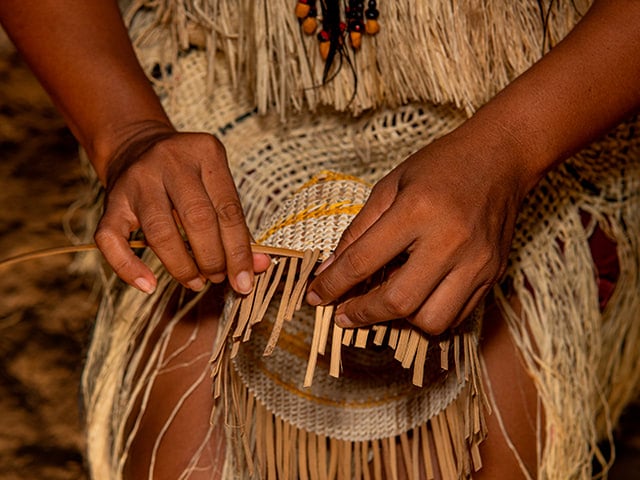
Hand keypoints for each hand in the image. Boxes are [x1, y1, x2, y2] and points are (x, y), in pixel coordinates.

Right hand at [94, 125, 269, 294]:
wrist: (137, 146)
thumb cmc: (188, 176)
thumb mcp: (216, 186)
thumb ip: (237, 225)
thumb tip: (260, 267)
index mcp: (205, 152)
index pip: (228, 209)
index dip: (239, 251)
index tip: (245, 281)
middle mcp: (170, 161)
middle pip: (198, 219)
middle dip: (213, 259)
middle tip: (218, 278)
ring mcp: (137, 180)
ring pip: (160, 232)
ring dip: (182, 267)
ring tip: (196, 281)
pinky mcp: (110, 200)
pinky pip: (112, 240)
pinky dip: (129, 268)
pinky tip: (149, 285)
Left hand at [306, 127, 527, 334]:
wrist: (500, 157)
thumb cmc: (440, 166)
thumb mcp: (389, 186)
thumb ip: (358, 231)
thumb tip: (329, 270)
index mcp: (417, 210)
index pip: (363, 261)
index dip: (332, 285)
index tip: (316, 298)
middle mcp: (450, 240)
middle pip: (399, 301)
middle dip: (363, 314)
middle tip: (344, 314)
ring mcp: (477, 261)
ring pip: (431, 320)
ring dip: (400, 320)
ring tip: (386, 302)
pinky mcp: (493, 273)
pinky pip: (457, 315)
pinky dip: (430, 314)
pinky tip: (416, 297)